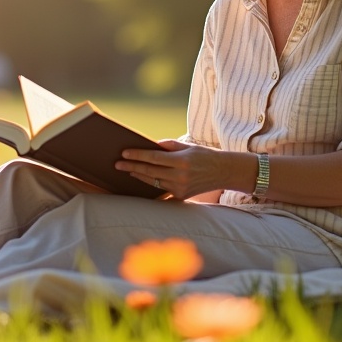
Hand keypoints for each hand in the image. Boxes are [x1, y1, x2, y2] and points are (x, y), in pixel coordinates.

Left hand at [115, 139, 247, 198]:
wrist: (223, 172)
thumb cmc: (204, 156)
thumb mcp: (188, 146)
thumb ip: (168, 146)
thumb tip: (150, 146)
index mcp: (182, 161)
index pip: (154, 158)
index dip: (137, 155)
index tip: (124, 153)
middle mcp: (180, 176)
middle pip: (150, 171)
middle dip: (132, 167)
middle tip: (117, 164)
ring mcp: (180, 188)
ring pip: (153, 182)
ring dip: (139, 175)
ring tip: (127, 170)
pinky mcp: (181, 196)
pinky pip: (161, 189)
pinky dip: (150, 183)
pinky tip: (141, 178)